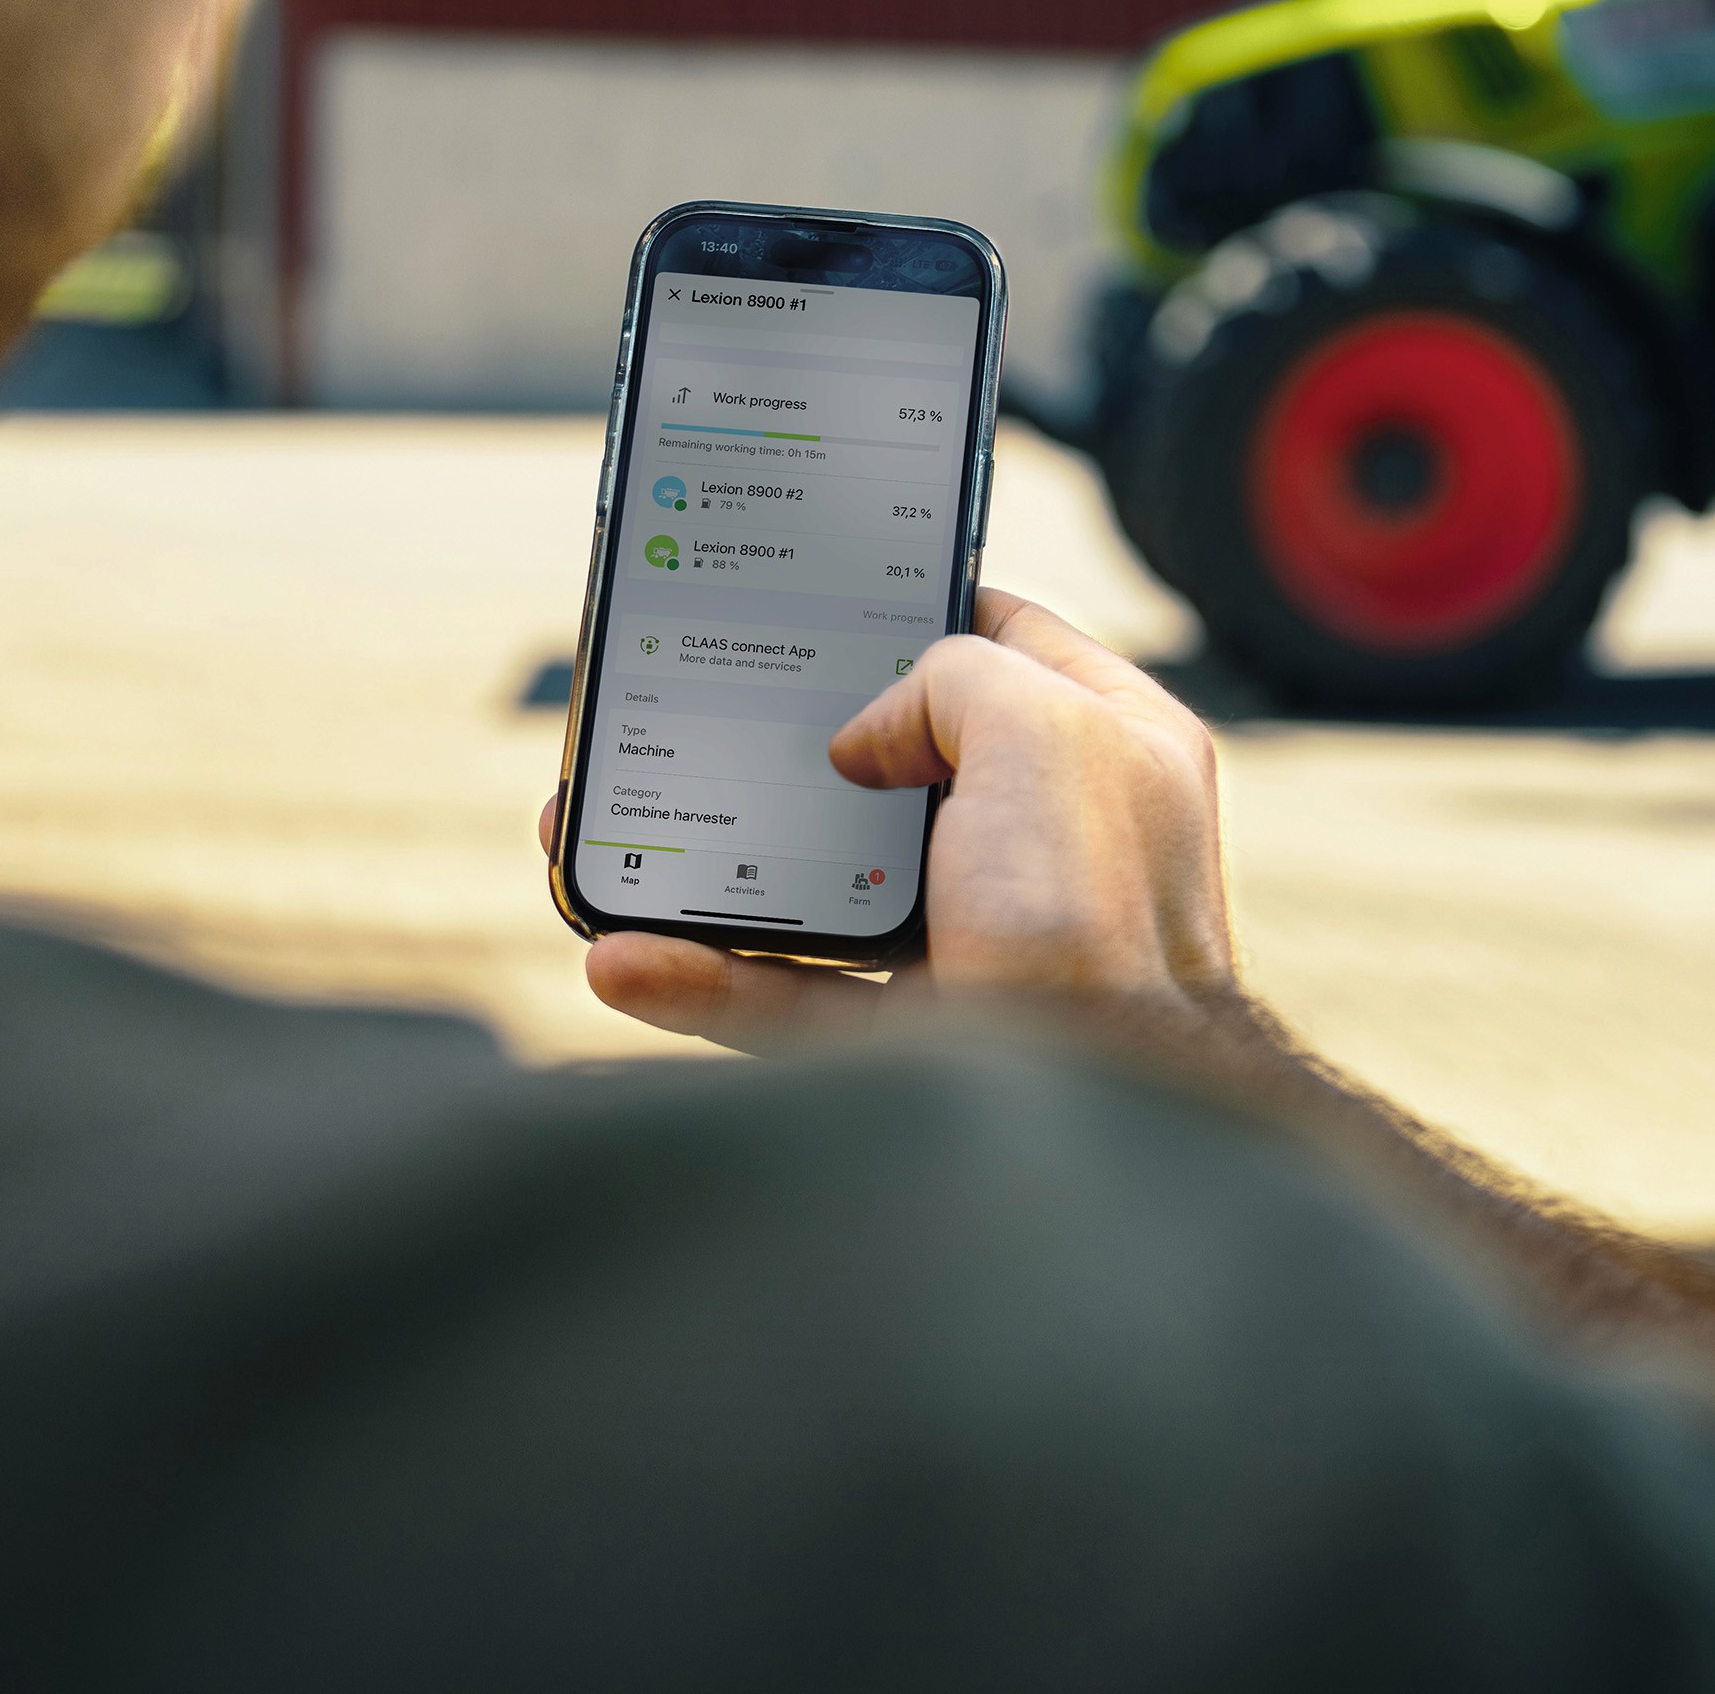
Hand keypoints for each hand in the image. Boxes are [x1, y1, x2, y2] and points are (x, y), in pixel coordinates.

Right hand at [540, 588, 1235, 1052]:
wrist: (1110, 1120)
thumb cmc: (1098, 910)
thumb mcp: (1045, 723)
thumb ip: (949, 676)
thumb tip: (865, 740)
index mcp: (1107, 744)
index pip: (1002, 639)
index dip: (911, 606)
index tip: (818, 595)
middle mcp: (1045, 837)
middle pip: (887, 767)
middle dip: (776, 745)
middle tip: (681, 717)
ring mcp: (981, 939)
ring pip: (816, 887)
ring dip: (706, 867)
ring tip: (604, 838)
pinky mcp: (921, 1038)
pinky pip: (789, 1000)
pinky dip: (703, 982)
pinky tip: (622, 956)